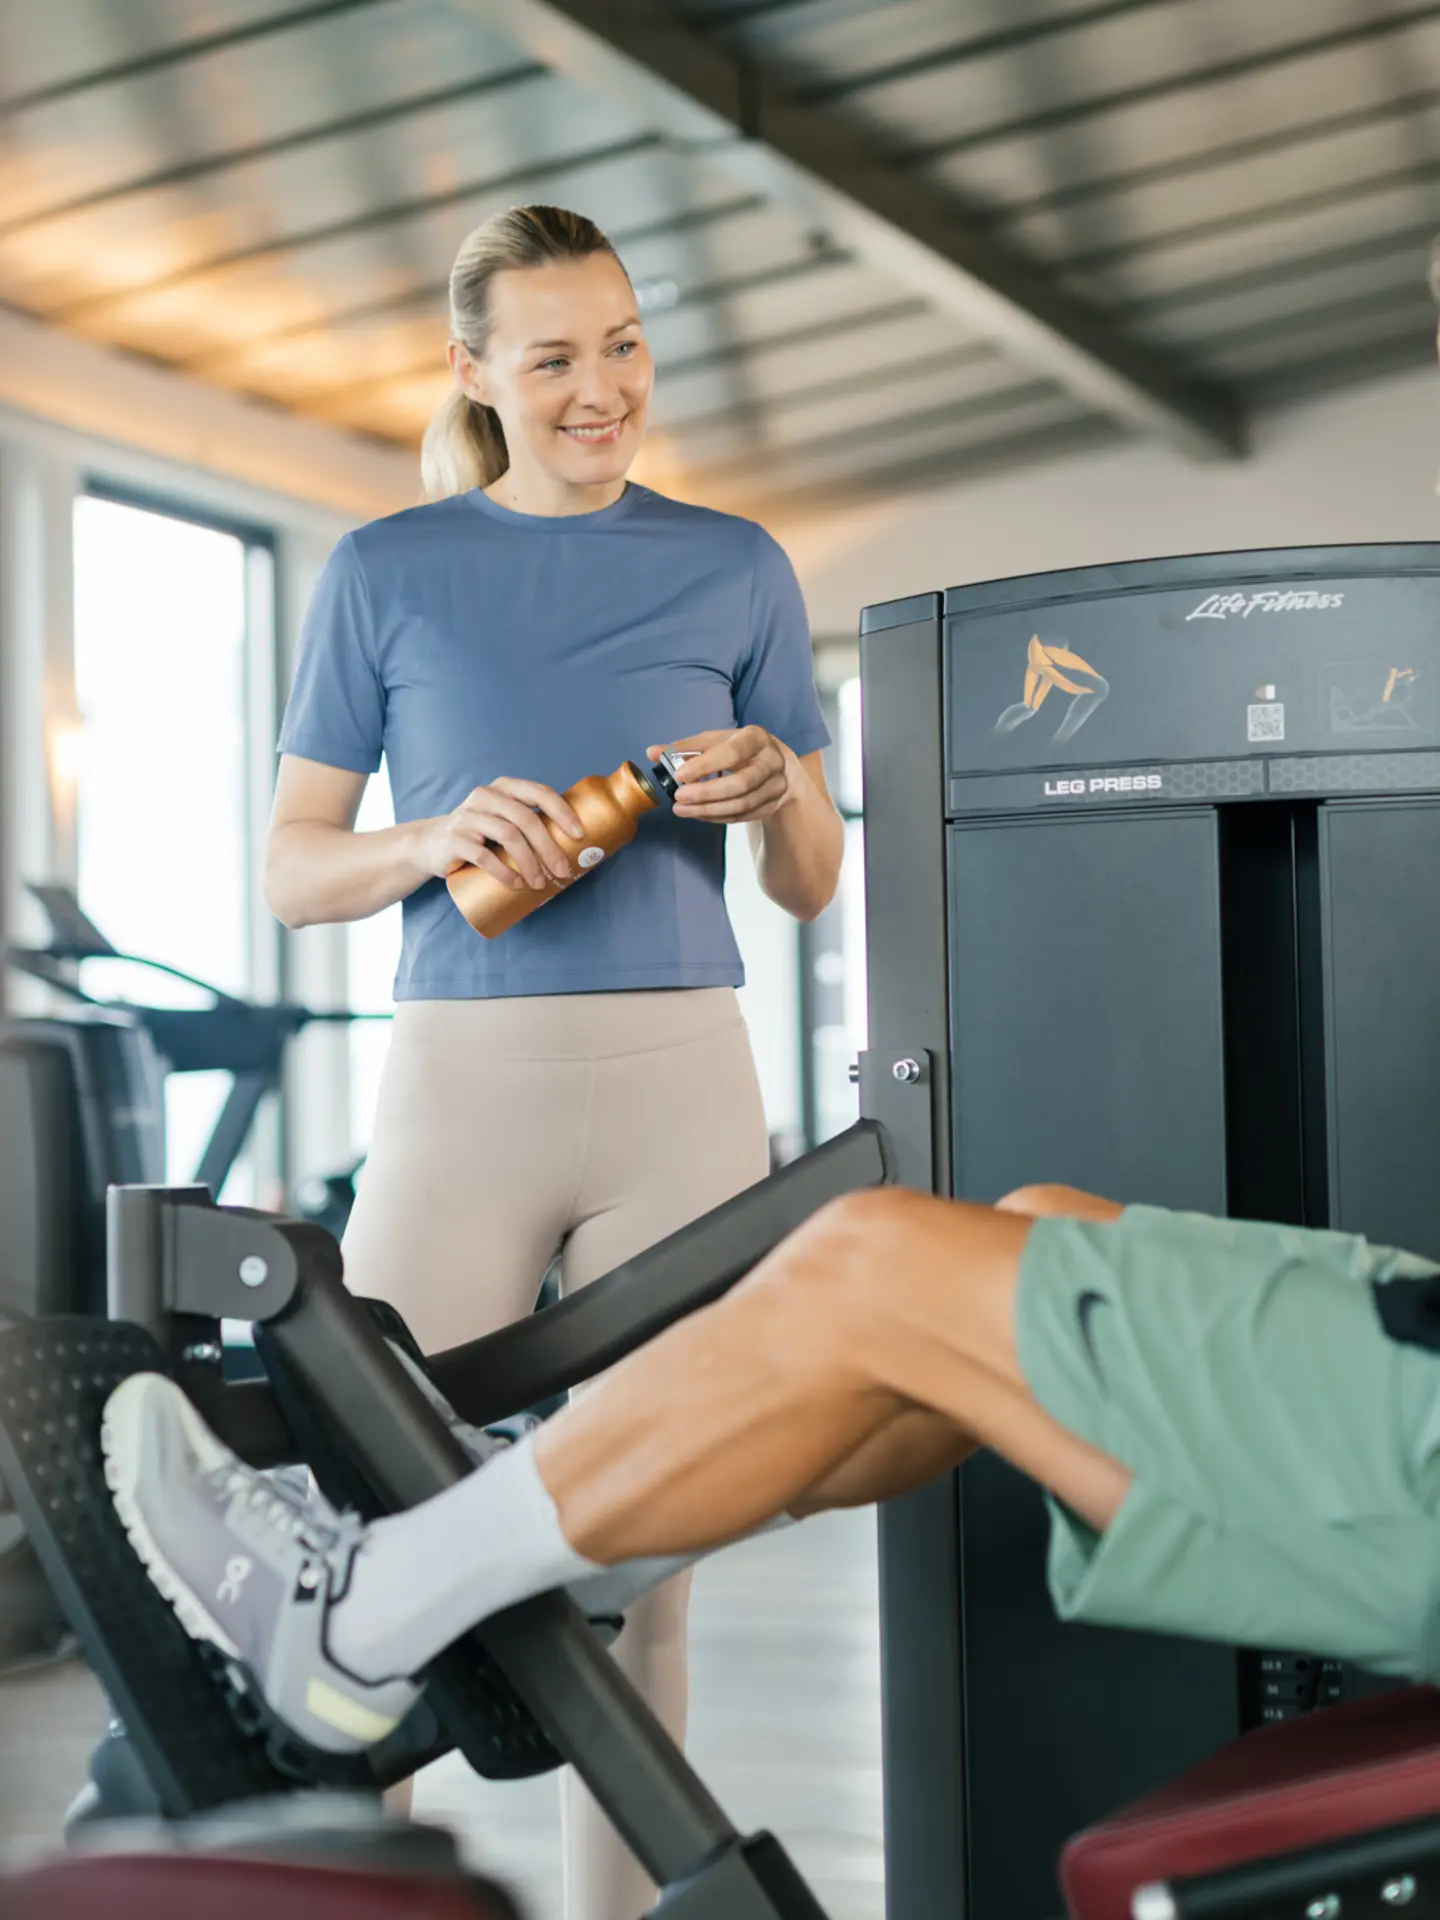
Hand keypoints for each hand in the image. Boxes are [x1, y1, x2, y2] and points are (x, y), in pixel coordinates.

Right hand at [420, 779, 584, 890]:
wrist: (432, 844)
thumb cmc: (480, 834)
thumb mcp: (503, 819)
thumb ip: (530, 822)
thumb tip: (576, 847)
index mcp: (504, 788)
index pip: (538, 792)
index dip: (562, 811)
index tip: (580, 835)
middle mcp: (485, 796)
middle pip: (525, 818)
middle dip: (549, 846)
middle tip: (562, 870)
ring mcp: (468, 817)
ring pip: (508, 836)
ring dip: (529, 863)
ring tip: (540, 883)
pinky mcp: (454, 840)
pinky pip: (483, 856)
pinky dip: (504, 872)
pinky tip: (517, 884)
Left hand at [648, 727, 794, 824]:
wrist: (774, 763)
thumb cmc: (738, 748)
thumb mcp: (714, 741)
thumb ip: (685, 748)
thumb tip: (652, 752)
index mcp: (755, 738)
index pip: (732, 753)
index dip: (705, 765)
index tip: (679, 775)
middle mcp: (771, 761)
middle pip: (741, 783)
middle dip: (706, 793)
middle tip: (678, 798)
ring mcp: (775, 785)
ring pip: (742, 804)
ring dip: (709, 810)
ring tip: (681, 809)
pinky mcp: (772, 804)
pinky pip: (743, 816)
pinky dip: (717, 817)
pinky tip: (699, 814)